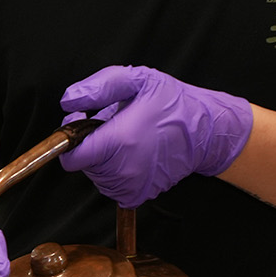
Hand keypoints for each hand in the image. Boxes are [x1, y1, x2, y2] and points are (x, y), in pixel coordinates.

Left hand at [59, 65, 252, 208]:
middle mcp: (123, 170)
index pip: (71, 157)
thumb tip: (68, 101)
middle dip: (91, 144)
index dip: (71, 139)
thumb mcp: (138, 80)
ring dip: (103, 158)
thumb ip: (99, 87)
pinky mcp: (138, 195)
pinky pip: (111, 186)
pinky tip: (134, 154)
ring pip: (96, 176)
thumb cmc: (174, 104)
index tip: (82, 123)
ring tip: (128, 137)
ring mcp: (130, 186)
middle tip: (114, 125)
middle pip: (84, 164)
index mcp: (119, 141)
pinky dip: (115, 172)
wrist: (207, 132)